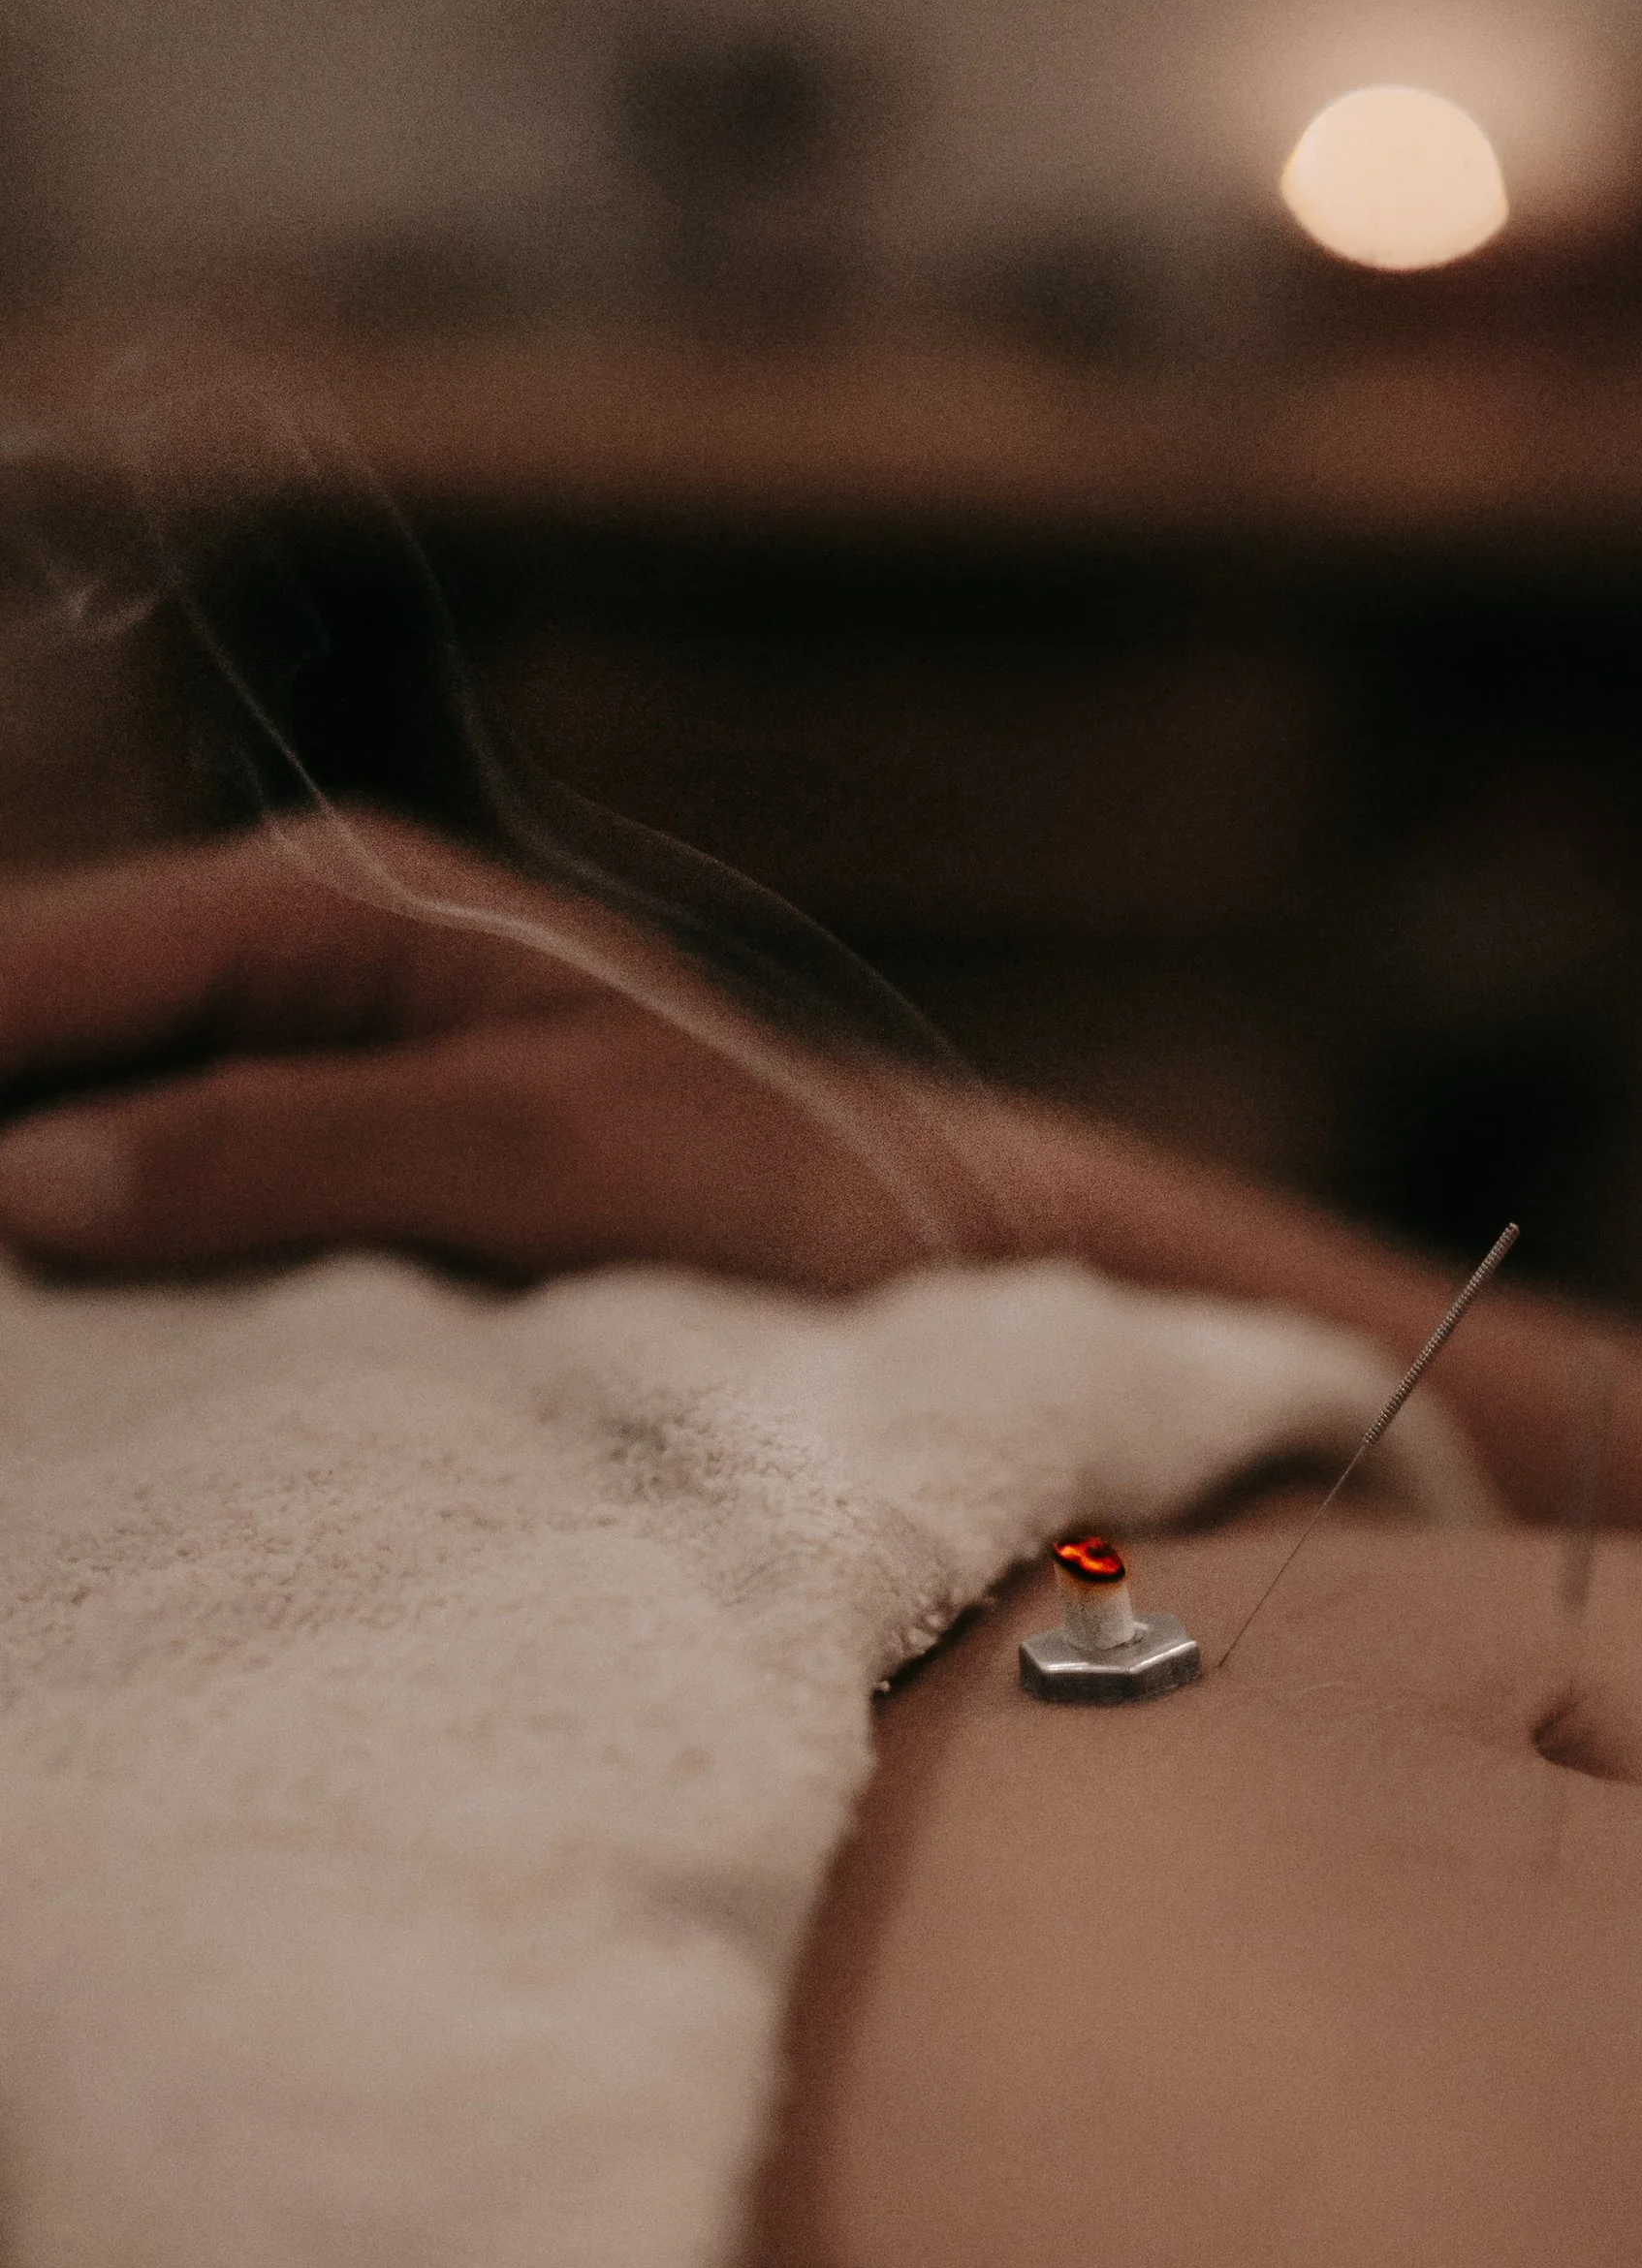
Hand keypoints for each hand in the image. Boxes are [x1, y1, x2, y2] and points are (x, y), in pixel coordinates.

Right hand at [0, 810, 1054, 1291]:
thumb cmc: (774, 1188)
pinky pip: (157, 1208)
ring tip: (21, 1348)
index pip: (36, 957)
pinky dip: (93, 1275)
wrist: (925, 1261)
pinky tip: (67, 1363)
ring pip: (69, 1127)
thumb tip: (28, 1184)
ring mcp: (305, 1076)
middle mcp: (294, 968)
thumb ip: (290, 1149)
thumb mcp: (544, 1155)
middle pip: (31, 1034)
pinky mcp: (332, 1184)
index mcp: (333, 905)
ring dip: (28, 1220)